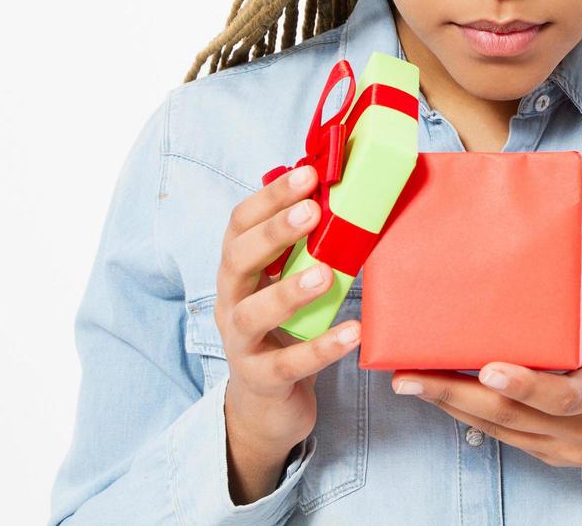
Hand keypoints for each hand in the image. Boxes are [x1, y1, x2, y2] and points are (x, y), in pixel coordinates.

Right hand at [214, 164, 362, 458]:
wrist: (265, 407)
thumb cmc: (284, 332)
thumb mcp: (290, 285)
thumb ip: (308, 249)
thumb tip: (351, 198)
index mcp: (238, 271)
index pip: (240, 225)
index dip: (269, 197)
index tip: (306, 173)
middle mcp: (230, 302)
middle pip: (237, 260)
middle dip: (273, 232)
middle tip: (311, 210)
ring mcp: (240, 343)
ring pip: (252, 314)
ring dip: (287, 291)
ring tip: (326, 275)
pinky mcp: (261, 380)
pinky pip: (287, 364)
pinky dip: (320, 348)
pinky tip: (352, 333)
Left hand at [391, 234, 581, 473]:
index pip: (564, 396)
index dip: (525, 385)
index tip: (489, 369)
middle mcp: (579, 429)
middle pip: (510, 416)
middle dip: (455, 395)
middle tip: (408, 377)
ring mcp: (557, 446)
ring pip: (495, 429)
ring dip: (449, 405)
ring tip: (406, 380)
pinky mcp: (542, 451)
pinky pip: (498, 434)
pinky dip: (465, 413)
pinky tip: (435, 393)